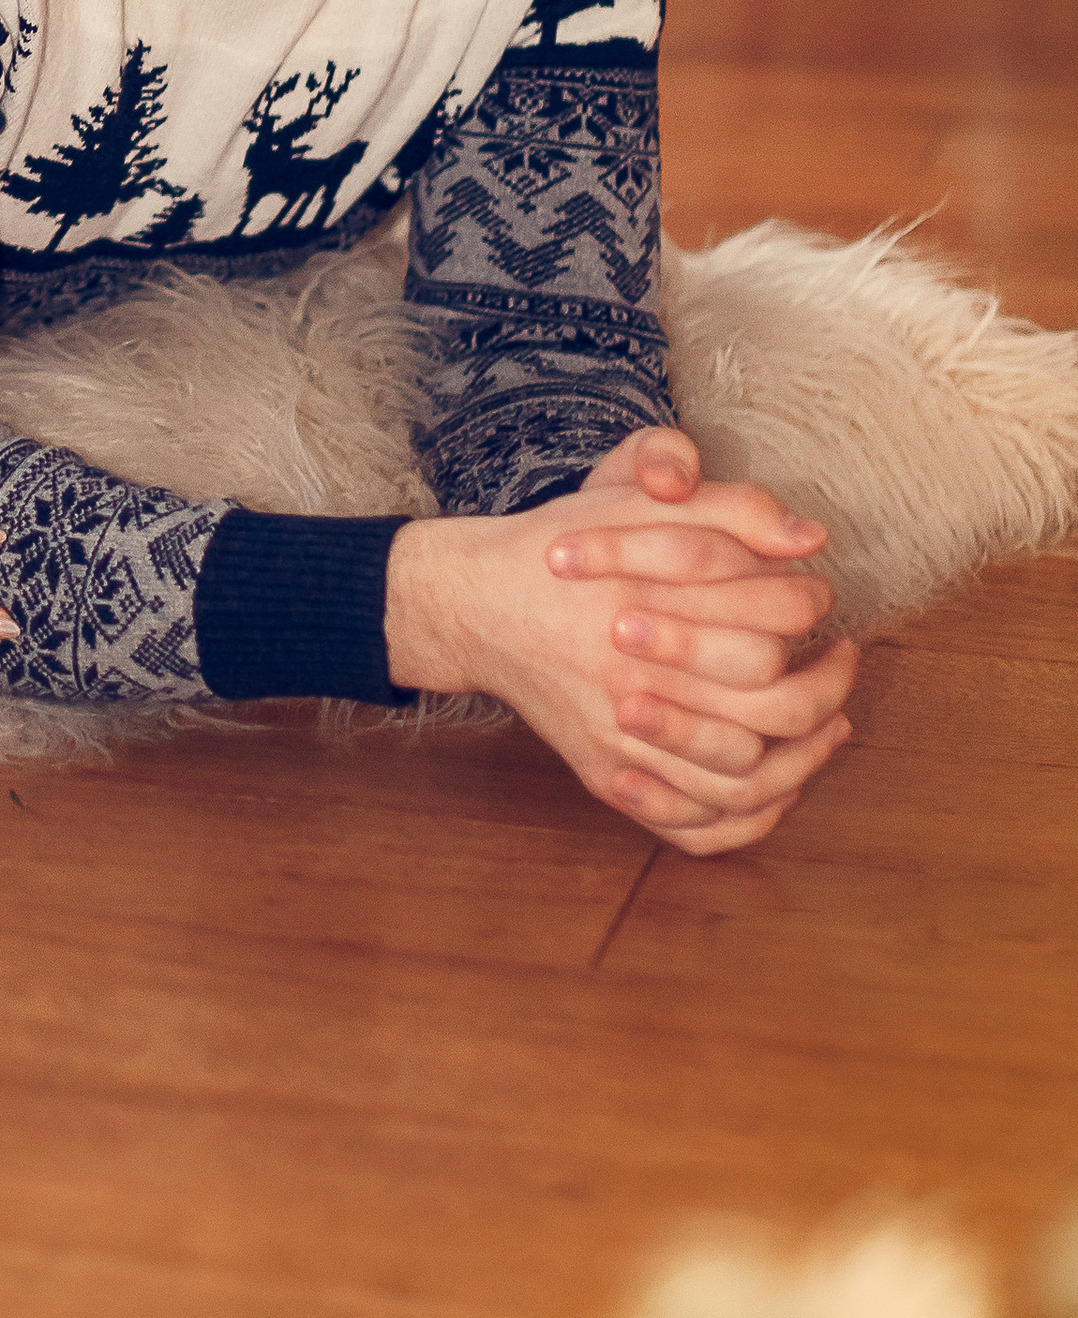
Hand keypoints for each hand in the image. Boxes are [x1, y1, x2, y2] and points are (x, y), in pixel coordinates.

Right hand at [386, 459, 855, 854]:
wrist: (475, 603)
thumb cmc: (562, 543)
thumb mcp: (632, 491)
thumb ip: (725, 504)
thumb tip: (810, 538)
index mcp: (654, 599)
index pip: (779, 616)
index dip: (812, 604)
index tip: (820, 598)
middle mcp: (642, 677)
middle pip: (776, 705)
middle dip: (828, 685)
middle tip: (842, 661)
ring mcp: (624, 738)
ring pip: (745, 777)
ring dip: (805, 759)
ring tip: (828, 727)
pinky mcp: (608, 776)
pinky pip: (693, 825)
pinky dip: (745, 820)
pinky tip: (775, 791)